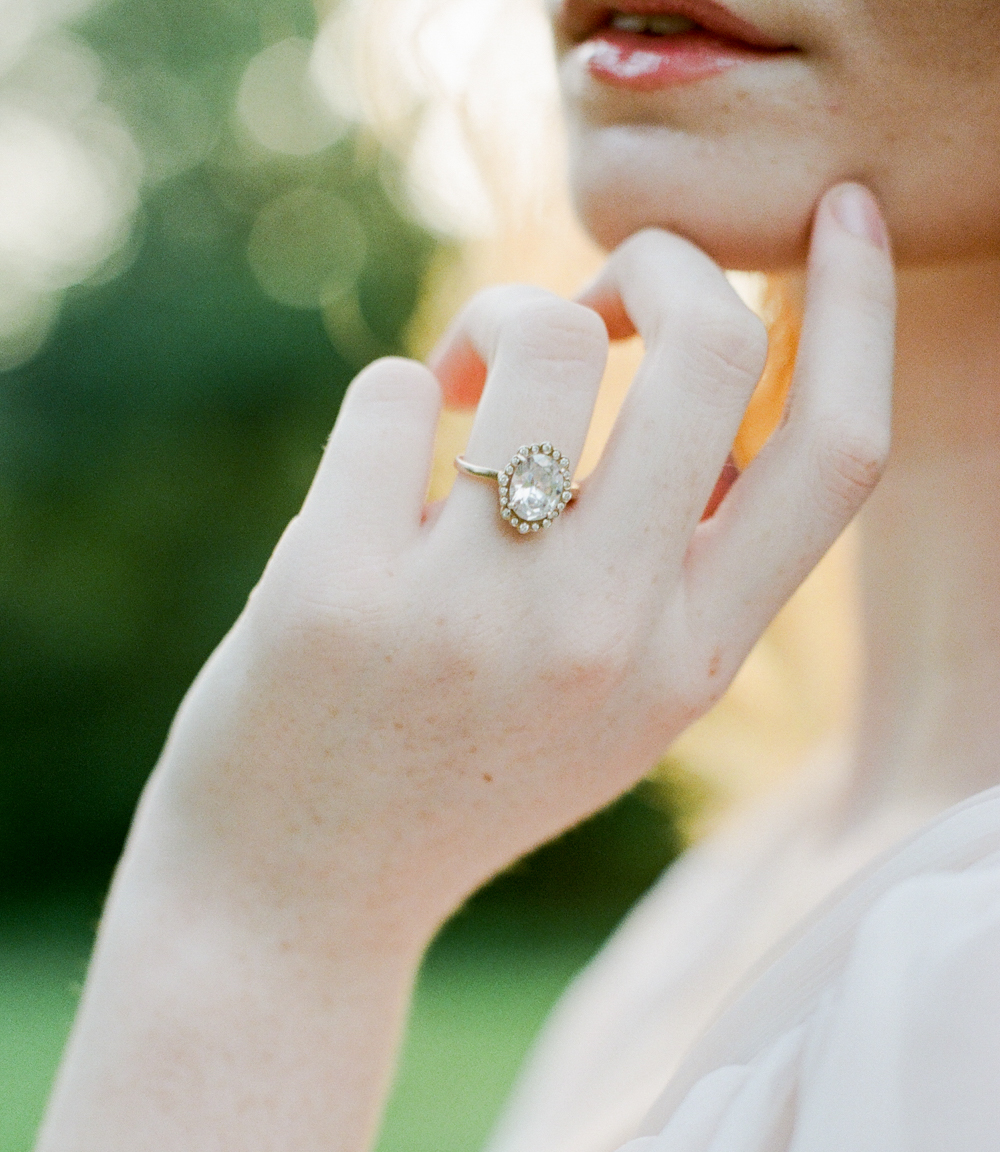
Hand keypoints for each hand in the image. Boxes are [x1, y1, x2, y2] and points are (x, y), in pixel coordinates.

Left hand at [13, 185, 893, 1151]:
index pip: (837, 456)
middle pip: (705, 348)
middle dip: (659, 262)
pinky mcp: (339, 591)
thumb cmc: (460, 777)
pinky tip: (371, 496)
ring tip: (465, 393)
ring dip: (497, 323)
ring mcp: (472, 618)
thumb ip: (682, 574)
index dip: (859, 309)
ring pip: (538, 335)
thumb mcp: (616, 707)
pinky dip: (390, 412)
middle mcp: (603, 639)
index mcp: (691, 667)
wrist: (300, 899)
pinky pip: (394, 392)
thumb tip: (719, 397)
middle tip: (597, 293)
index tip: (842, 216)